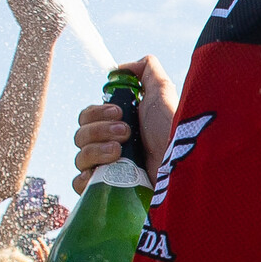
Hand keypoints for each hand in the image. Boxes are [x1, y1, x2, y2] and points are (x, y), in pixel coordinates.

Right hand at [69, 55, 177, 194]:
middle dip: (100, 130)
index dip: (97, 112)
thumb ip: (145, 70)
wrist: (181, 165)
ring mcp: (108, 171)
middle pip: (80, 136)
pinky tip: (104, 172)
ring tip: (121, 152)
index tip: (120, 113)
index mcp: (118, 125)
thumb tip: (118, 68)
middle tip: (126, 132)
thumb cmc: (172, 129)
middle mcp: (110, 147)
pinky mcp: (107, 192)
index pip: (86, 116)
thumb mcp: (162, 91)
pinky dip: (86, 177)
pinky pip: (79, 184)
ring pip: (79, 158)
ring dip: (96, 150)